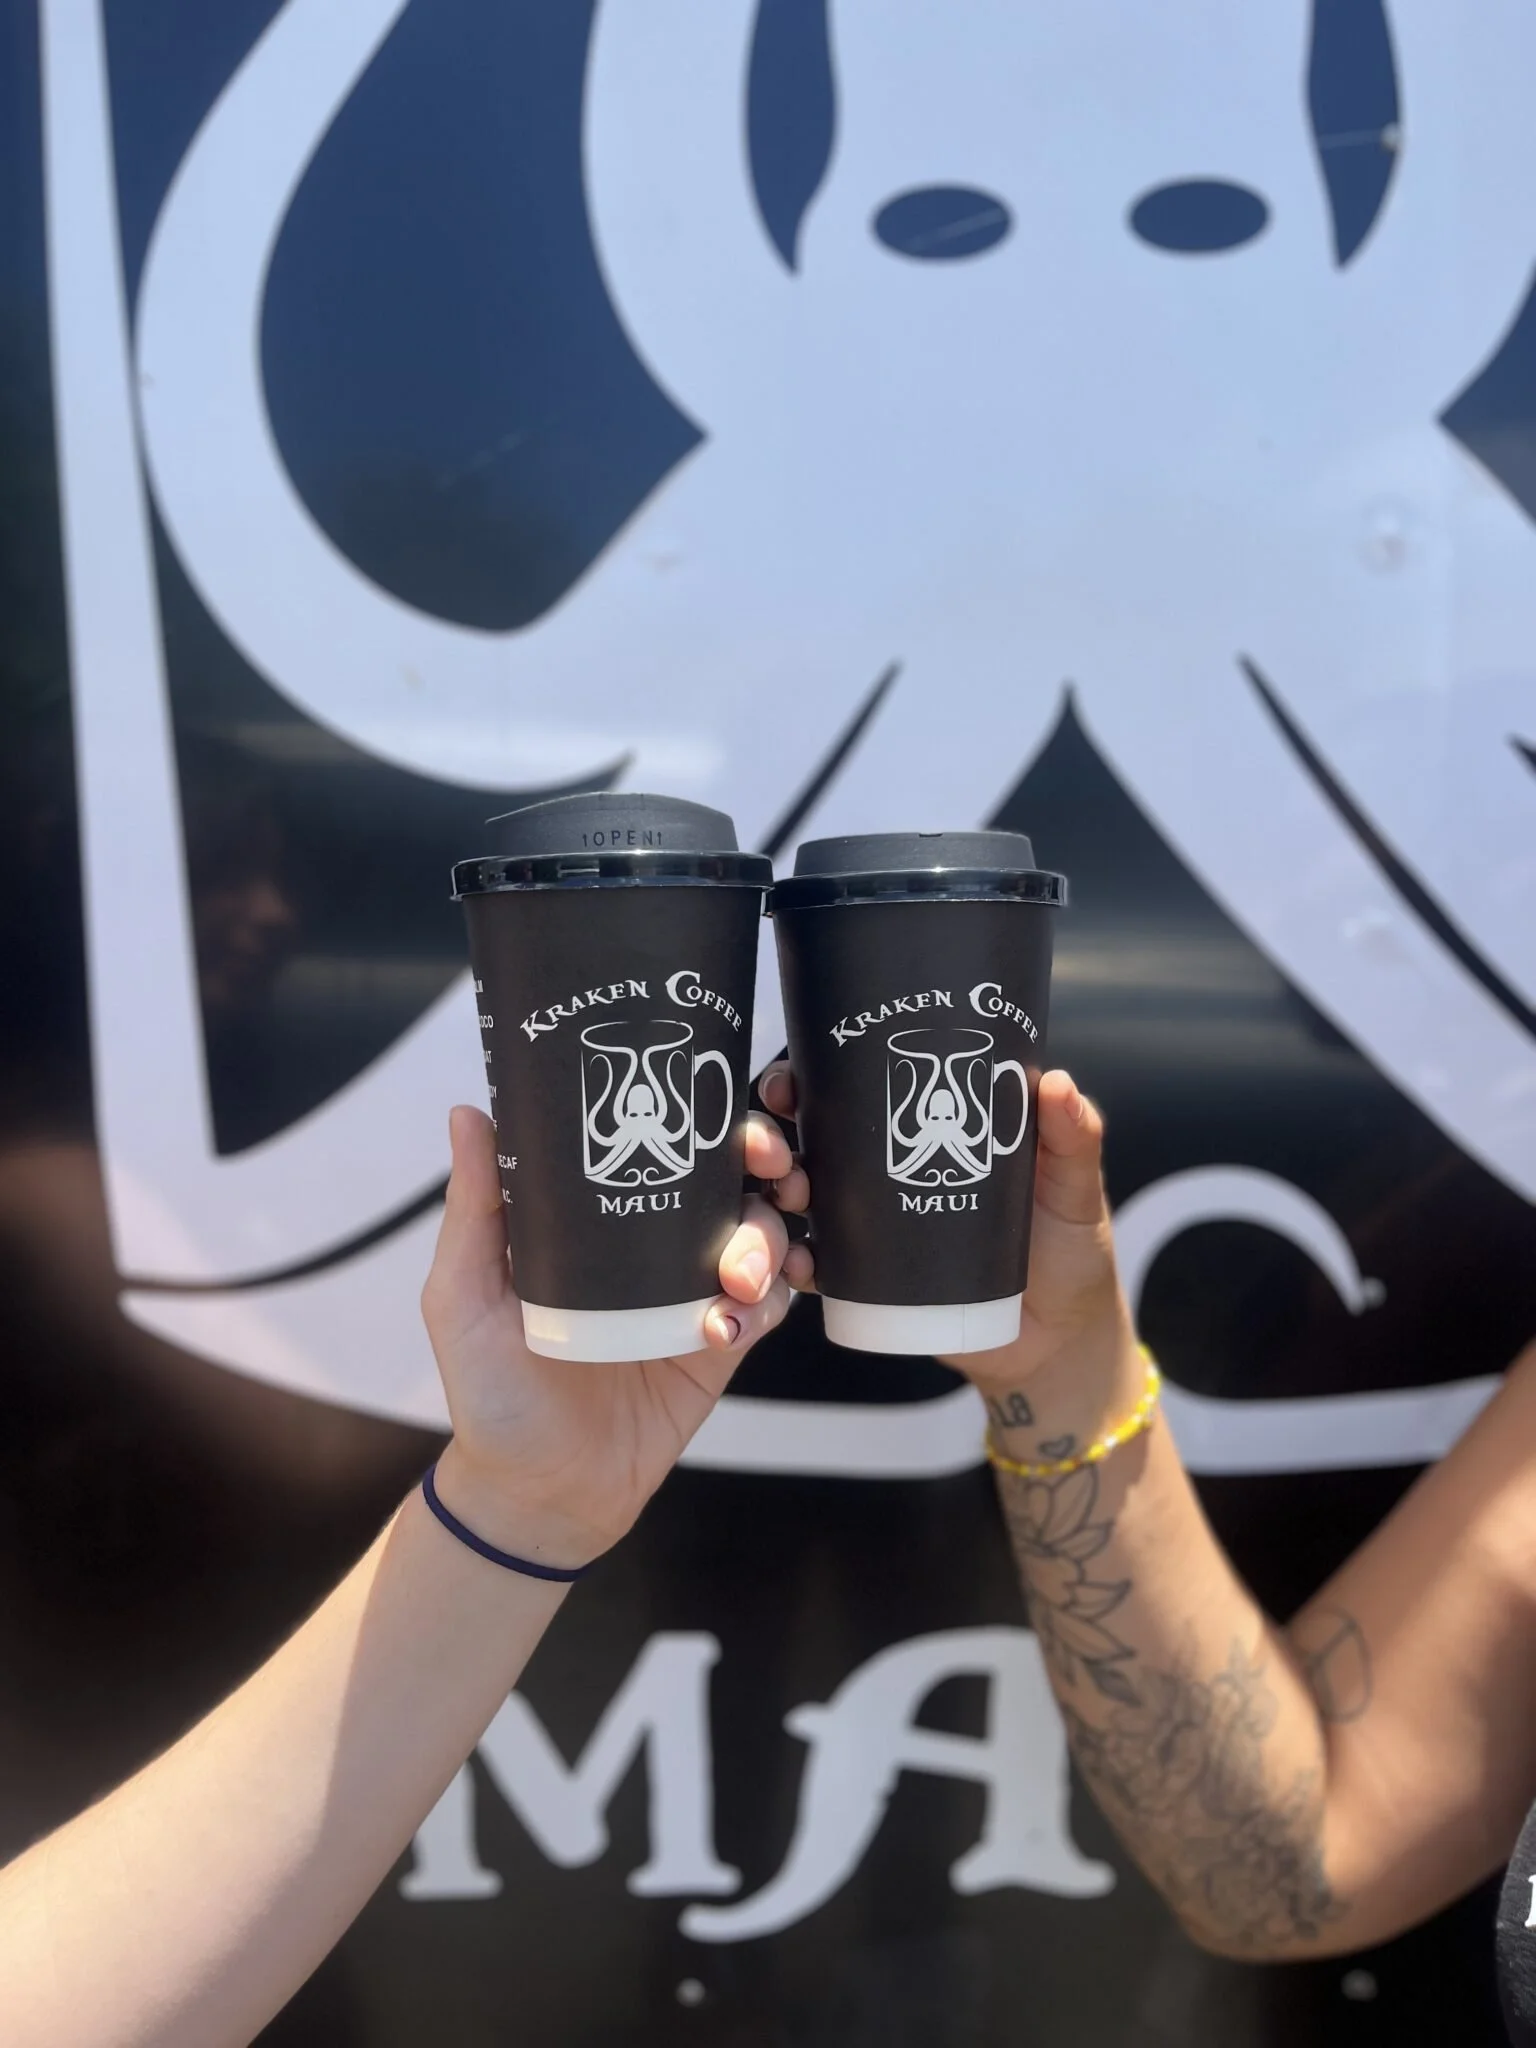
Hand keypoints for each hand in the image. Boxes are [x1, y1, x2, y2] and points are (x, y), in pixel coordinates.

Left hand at [421, 1105, 796, 1568]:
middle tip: (774, 1174)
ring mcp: (692, 1291)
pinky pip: (768, 1305)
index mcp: (598, 1216)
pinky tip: (735, 1321)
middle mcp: (653, 1244)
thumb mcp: (464, 1295)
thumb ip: (475, 1209)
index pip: (664, 1143)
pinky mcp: (720, 1345)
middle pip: (732, 1177)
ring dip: (767, 1239)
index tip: (729, 1119)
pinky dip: (769, 1301)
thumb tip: (468, 1113)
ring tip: (740, 1278)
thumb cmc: (488, 1391)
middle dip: (768, 1163)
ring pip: (762, 1234)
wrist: (536, 1493)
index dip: (708, 1117)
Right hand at [758, 1064, 1130, 1395]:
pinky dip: (798, 1263)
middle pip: (813, 1139)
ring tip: (792, 1196)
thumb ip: (1073, 1140)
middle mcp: (888, 1172)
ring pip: (803, 1198)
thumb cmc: (1071, 1254)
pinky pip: (819, 1267)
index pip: (857, 1087)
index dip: (813, 1076)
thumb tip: (1055, 1083)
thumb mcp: (1075, 1190)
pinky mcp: (872, 1282)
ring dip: (780, 1192)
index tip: (794, 1077)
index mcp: (930, 1130)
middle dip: (775, 1134)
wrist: (1058, 1344)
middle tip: (776, 1145)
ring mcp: (875, 1227)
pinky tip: (796, 1264)